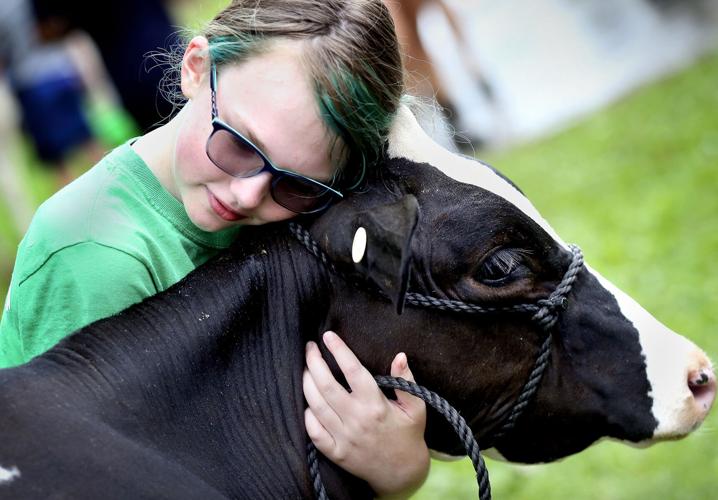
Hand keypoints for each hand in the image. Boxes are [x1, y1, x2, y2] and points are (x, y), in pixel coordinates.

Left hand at [303, 331, 429, 497]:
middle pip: (326, 385)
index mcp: (376, 405)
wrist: (402, 473)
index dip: (339, 350)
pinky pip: (313, 431)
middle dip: (314, 362)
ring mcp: (344, 438)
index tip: (328, 335)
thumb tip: (399, 355)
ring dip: (307, 383)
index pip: (352, 371)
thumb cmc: (409, 434)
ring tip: (306, 368)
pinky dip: (307, 414)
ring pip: (316, 405)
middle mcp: (357, 420)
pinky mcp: (335, 453)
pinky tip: (307, 400)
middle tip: (310, 347)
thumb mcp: (416, 406)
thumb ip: (405, 380)